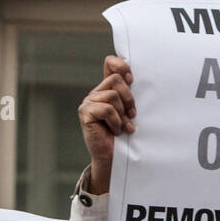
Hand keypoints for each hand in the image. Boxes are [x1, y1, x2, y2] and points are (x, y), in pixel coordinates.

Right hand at [78, 55, 135, 194]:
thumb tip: (134, 77)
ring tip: (124, 126)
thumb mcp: (130, 112)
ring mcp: (88, 102)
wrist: (114, 157)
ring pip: (112, 96)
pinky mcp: (86, 113)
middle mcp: (96, 93)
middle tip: (132, 115)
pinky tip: (116, 130)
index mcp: (107, 89)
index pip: (110, 63)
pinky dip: (116, 121)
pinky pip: (106, 109)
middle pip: (116, 80)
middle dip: (129, 98)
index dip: (121, 66)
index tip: (132, 79)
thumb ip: (130, 95)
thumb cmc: (124, 135)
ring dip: (122, 114)